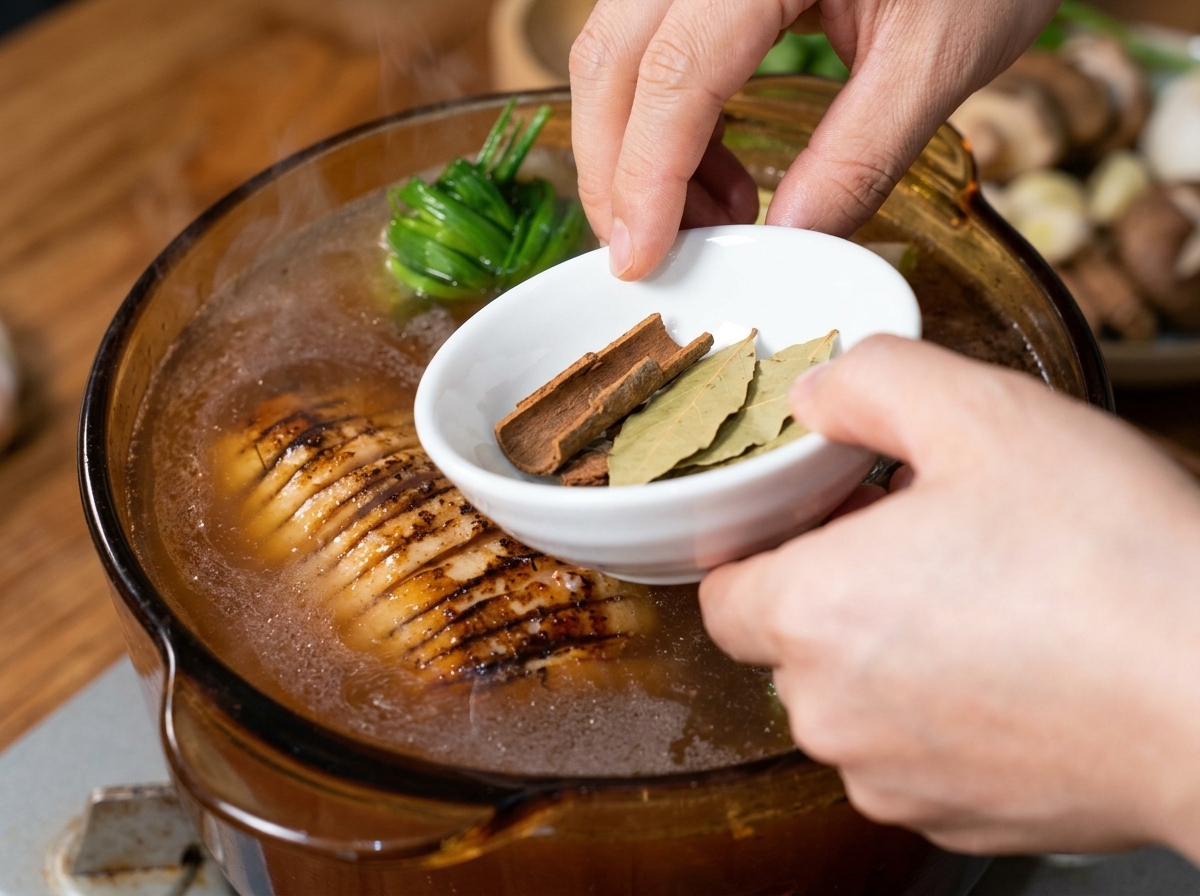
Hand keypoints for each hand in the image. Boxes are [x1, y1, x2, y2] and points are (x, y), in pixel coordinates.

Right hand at [569, 0, 1058, 278]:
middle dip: (617, 170)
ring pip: (618, 54)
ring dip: (639, 151)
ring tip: (715, 218)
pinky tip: (718, 175)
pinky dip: (668, 125)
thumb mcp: (938, 59)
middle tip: (651, 254)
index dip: (647, 176)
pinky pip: (653, 49)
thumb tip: (787, 243)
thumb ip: (860, 155)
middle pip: (613, 59)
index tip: (643, 258)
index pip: (675, 72)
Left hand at [699, 336, 1199, 860]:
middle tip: (928, 544)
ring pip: (854, 701)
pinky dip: (946, 714)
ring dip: (894, 654)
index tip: (827, 522)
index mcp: (811, 613)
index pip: (725, 589)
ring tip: (987, 603)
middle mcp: (832, 714)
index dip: (770, 545)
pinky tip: (1019, 670)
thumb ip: (870, 384)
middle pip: (790, 643)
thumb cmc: (1112, 560)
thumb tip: (815, 397)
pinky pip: (916, 754)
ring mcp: (894, 781)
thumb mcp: (984, 414)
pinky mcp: (958, 821)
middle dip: (838, 591)